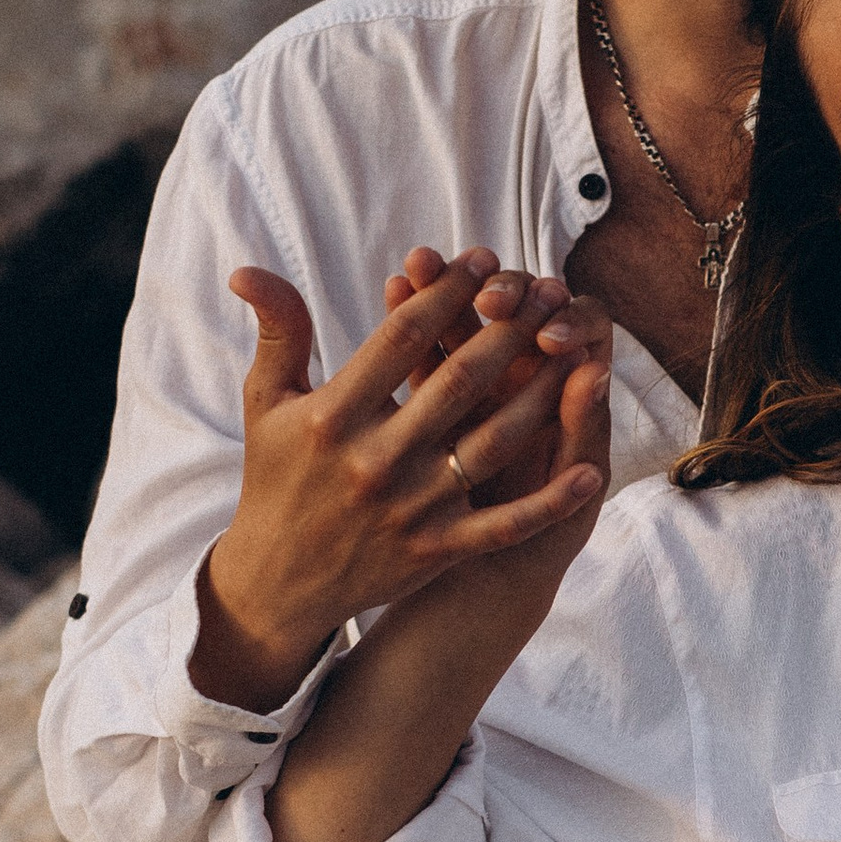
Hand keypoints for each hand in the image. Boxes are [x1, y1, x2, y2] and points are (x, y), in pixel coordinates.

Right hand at [192, 249, 609, 709]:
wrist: (277, 581)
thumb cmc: (276, 476)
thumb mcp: (266, 401)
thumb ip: (278, 332)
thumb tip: (249, 267)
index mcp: (333, 416)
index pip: (402, 338)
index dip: (446, 293)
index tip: (480, 260)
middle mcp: (374, 460)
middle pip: (460, 381)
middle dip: (509, 329)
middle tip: (545, 291)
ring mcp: (410, 508)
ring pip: (493, 443)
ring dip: (544, 396)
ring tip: (578, 354)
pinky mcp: (435, 551)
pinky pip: (504, 526)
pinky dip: (550, 503)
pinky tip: (591, 472)